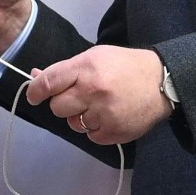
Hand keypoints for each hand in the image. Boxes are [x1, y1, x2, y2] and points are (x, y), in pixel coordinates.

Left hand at [24, 44, 170, 143]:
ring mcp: (104, 114)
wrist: (162, 82)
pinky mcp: (114, 132)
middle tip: (79, 97)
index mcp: (87, 68)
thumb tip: (35, 78)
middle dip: (64, 103)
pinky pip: (90, 136)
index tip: (33, 96)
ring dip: (81, 117)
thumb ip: (65, 70)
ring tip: (101, 105)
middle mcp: (93, 92)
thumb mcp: (95, 57)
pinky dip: (96, 128)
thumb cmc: (125, 66)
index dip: (35, 91)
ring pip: (73, 124)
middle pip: (57, 108)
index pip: (48, 83)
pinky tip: (110, 115)